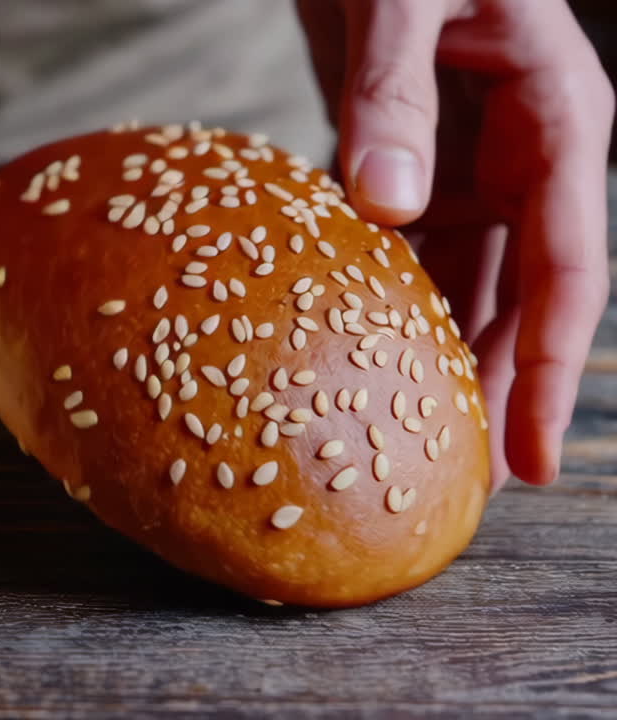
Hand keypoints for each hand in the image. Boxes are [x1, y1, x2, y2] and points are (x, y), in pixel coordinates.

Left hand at [297, 0, 613, 489]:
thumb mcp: (402, 1)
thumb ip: (394, 97)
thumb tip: (390, 207)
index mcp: (559, 119)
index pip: (571, 269)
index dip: (552, 367)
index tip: (532, 456)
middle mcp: (526, 153)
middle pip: (524, 298)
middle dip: (502, 388)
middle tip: (472, 482)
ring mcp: (470, 161)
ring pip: (471, 284)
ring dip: (449, 359)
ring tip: (423, 441)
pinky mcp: (411, 160)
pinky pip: (414, 251)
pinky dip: (396, 303)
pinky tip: (369, 357)